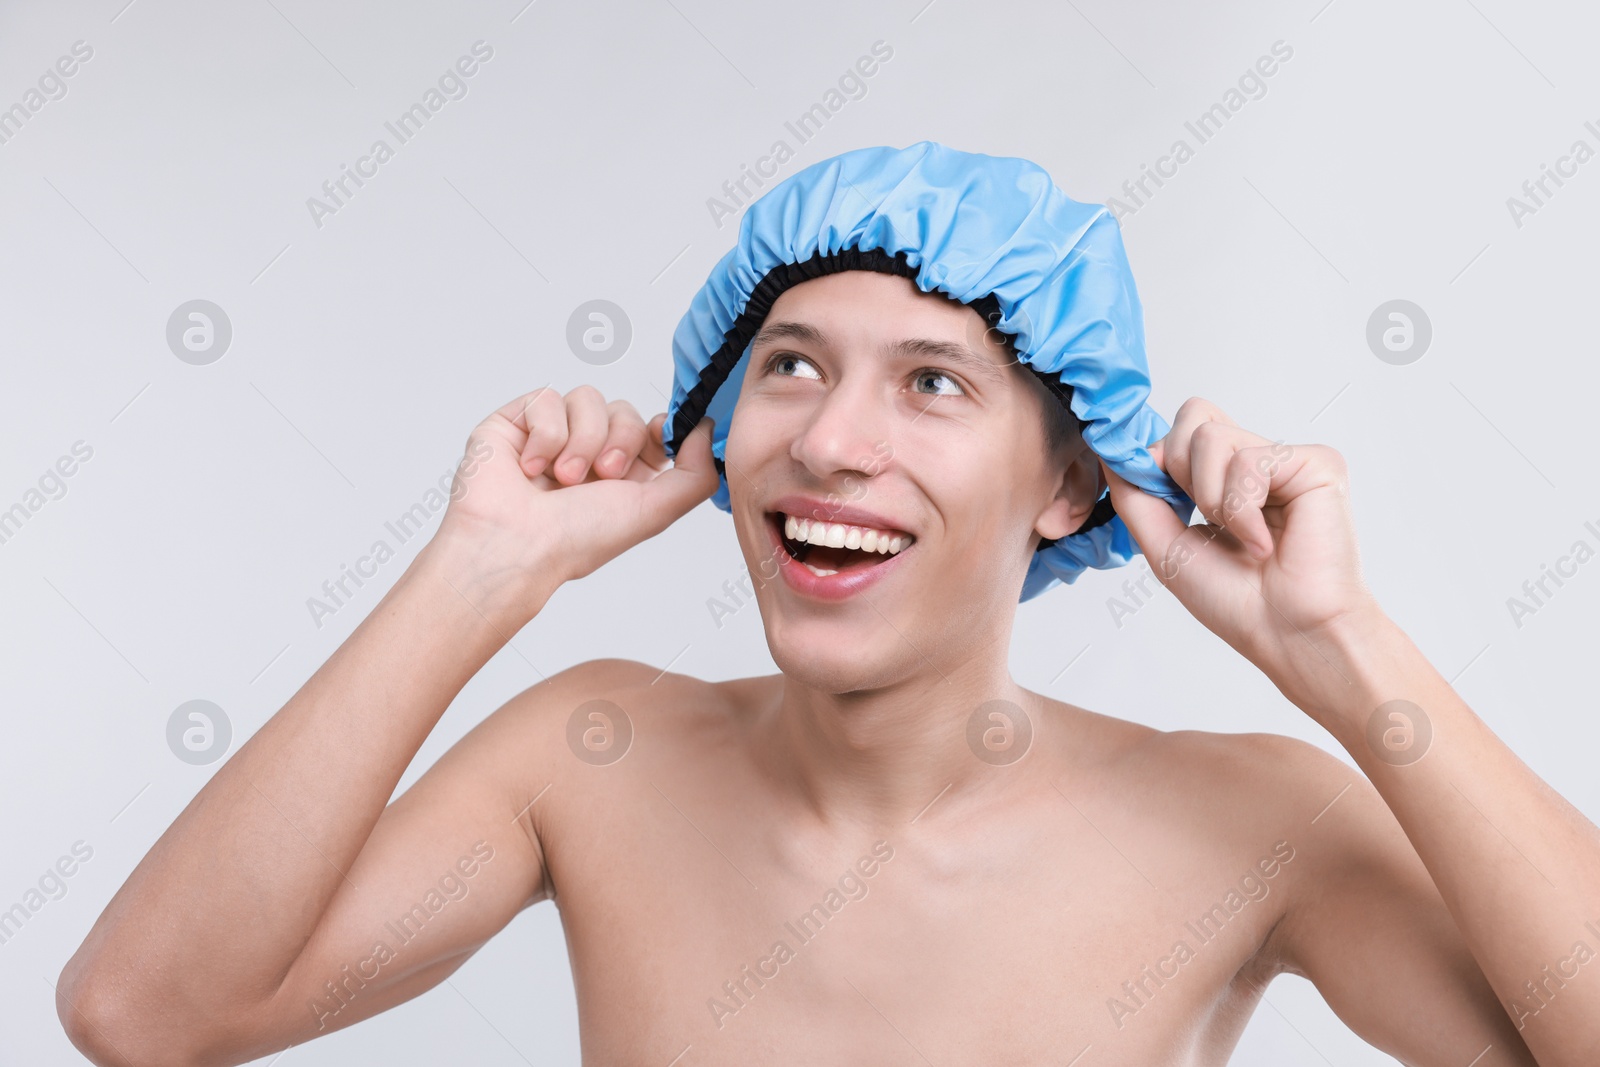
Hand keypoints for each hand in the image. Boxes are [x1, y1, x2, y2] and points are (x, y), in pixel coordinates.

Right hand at [434, 385, 718, 594]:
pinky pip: (547, 398)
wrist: (516, 545)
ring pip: (587, 397)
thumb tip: (707, 429)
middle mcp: (587, 453)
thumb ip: (697, 474)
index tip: (659, 442)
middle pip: (623, 409)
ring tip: (563, 478)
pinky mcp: (516, 422)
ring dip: (582, 440)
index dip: (658, 430)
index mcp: (621, 475)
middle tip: (603, 475)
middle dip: (620, 440)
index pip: (650, 428)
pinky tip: (531, 468)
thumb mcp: (656, 511)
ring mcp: (550, 435)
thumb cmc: (577, 539)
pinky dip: (546, 434)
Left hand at [1100, 397, 1382, 687]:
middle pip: (1194, 416)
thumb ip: (1135, 496)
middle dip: (1181, 473)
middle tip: (1207, 522)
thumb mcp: (1164, 544)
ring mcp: (1285, 460)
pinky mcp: (1316, 464)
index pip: (1179, 429)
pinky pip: (1249, 460)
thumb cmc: (1236, 600)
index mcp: (1223, 477)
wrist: (1285, 633)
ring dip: (1210, 499)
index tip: (1169, 506)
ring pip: (1212, 437)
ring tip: (1241, 538)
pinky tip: (1264, 543)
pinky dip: (1241, 509)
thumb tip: (1112, 452)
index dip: (1159, 462)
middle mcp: (1255, 461)